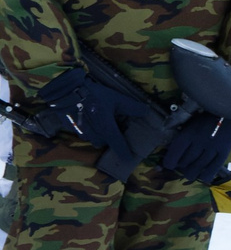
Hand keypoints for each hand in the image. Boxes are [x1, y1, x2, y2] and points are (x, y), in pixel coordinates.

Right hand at [36, 68, 159, 164]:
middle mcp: (94, 134)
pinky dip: (88, 129)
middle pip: (104, 142)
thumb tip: (146, 111)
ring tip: (101, 122)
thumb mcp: (117, 98)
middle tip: (114, 128)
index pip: (118, 144)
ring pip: (93, 138)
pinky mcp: (71, 127)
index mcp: (107, 129)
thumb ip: (132, 107)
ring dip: (98, 134)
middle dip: (109, 138)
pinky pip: (83, 133)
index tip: (128, 159)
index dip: (124, 152)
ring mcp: (81, 132)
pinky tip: (89, 118)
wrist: (66, 90)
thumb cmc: (94, 94)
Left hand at [159, 111, 230, 183]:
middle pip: (185, 162)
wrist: (230, 110)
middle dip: (182, 166)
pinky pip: (213, 169)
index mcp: (188, 133)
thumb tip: (174, 152)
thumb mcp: (191, 122)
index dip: (169, 163)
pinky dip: (206, 175)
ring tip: (191, 173)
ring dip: (192, 173)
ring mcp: (212, 148)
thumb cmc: (207, 115)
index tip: (170, 164)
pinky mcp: (224, 152)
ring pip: (197, 167)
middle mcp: (199, 142)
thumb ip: (183, 136)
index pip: (174, 154)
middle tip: (184, 165)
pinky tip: (203, 175)